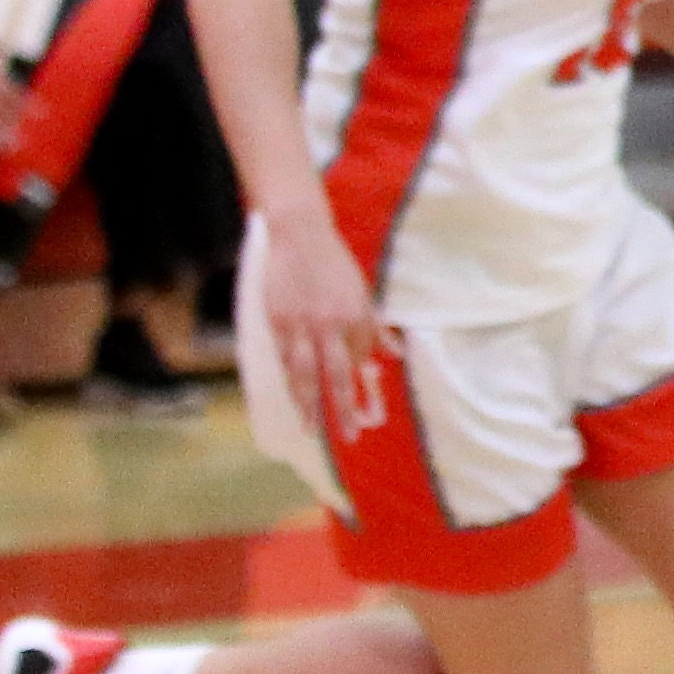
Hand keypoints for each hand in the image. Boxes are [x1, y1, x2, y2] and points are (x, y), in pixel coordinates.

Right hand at [251, 202, 391, 443]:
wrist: (300, 236)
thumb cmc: (335, 267)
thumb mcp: (364, 296)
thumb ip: (376, 329)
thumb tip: (396, 355)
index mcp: (355, 318)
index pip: (360, 360)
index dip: (360, 381)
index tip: (362, 409)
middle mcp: (329, 324)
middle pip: (336, 375)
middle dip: (342, 408)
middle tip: (349, 436)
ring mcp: (300, 324)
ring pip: (304, 373)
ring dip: (309, 404)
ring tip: (312, 429)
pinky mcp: (276, 320)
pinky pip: (284, 357)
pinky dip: (289, 379)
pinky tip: (293, 397)